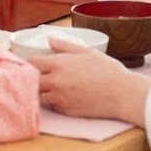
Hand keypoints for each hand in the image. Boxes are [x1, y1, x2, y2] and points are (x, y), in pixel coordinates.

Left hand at [29, 39, 150, 124]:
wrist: (124, 95)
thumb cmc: (109, 71)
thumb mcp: (88, 52)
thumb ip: (65, 45)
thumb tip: (49, 38)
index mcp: (59, 63)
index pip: (31, 63)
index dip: (27, 62)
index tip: (28, 63)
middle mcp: (55, 81)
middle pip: (30, 80)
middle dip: (31, 78)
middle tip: (36, 75)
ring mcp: (60, 98)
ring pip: (39, 95)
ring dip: (41, 91)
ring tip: (49, 86)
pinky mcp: (66, 111)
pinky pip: (52, 106)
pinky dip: (53, 102)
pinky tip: (62, 96)